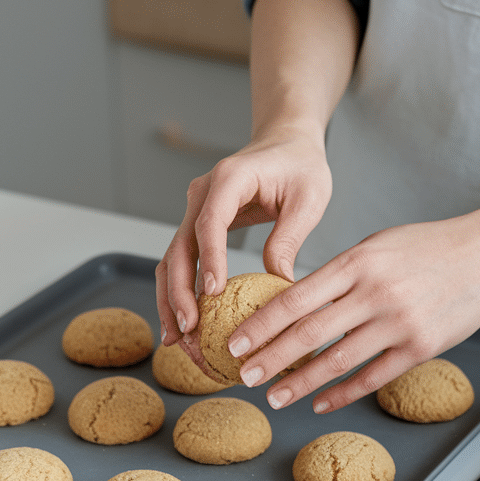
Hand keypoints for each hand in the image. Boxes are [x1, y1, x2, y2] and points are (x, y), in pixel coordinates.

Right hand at [155, 125, 332, 350]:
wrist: (287, 141)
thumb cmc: (301, 165)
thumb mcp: (308, 198)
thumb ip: (289, 237)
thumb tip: (280, 285)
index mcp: (229, 178)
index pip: (210, 222)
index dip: (209, 259)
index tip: (212, 294)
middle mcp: (203, 193)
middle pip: (179, 246)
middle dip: (179, 291)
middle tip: (189, 329)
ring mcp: (195, 209)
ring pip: (172, 258)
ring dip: (171, 298)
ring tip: (177, 339)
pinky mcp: (198, 224)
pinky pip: (183, 260)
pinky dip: (179, 291)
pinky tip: (184, 324)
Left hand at [223, 213, 479, 413]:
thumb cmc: (427, 247)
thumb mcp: (377, 246)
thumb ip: (339, 274)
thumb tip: (296, 304)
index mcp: (357, 263)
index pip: (295, 298)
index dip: (260, 325)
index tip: (235, 342)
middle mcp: (375, 293)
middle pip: (308, 333)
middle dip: (269, 358)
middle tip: (242, 376)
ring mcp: (399, 323)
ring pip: (337, 361)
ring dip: (300, 383)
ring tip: (273, 397)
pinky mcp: (421, 347)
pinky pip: (373, 376)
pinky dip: (342, 393)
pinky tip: (319, 403)